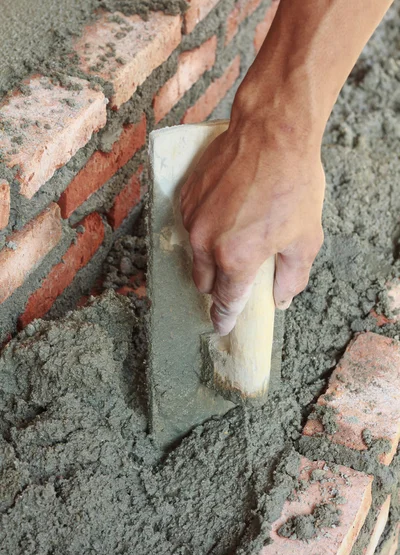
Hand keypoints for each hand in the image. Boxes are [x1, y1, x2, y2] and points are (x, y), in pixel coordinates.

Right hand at [180, 114, 324, 335]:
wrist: (272, 131)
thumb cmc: (293, 182)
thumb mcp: (306, 237)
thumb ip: (292, 277)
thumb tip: (280, 299)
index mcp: (235, 258)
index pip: (225, 301)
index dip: (225, 318)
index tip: (223, 326)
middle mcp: (206, 242)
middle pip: (203, 283)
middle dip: (219, 285)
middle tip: (238, 275)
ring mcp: (192, 218)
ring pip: (194, 255)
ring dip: (210, 256)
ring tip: (235, 236)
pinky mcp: (186, 197)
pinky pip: (190, 226)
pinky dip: (205, 228)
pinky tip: (226, 212)